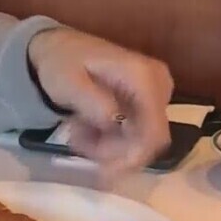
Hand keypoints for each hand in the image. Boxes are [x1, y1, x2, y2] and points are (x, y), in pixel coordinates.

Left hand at [28, 27, 173, 175]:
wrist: (60, 49)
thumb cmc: (62, 63)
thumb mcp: (68, 82)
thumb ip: (92, 103)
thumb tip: (114, 122)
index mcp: (144, 76)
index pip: (154, 130)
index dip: (133, 157)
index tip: (104, 171)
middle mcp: (159, 85)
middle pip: (149, 140)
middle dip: (114, 152)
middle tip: (78, 143)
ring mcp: (157, 95)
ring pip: (142, 141)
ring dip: (110, 147)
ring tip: (78, 133)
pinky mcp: (149, 104)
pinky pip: (137, 134)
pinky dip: (112, 140)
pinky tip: (89, 131)